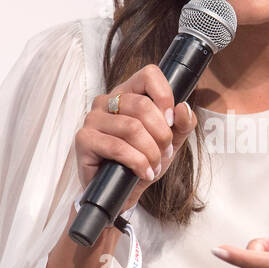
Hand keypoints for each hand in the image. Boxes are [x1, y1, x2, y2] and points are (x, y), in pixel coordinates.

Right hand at [74, 64, 197, 215]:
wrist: (121, 192)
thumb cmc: (141, 162)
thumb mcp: (170, 142)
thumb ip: (182, 124)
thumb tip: (184, 108)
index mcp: (127, 93)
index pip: (149, 74)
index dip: (165, 96)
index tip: (172, 121)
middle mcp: (107, 101)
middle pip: (142, 105)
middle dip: (162, 134)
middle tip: (165, 152)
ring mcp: (93, 119)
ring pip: (132, 128)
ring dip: (151, 152)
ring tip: (154, 165)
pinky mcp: (84, 139)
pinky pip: (118, 147)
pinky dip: (138, 162)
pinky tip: (143, 172)